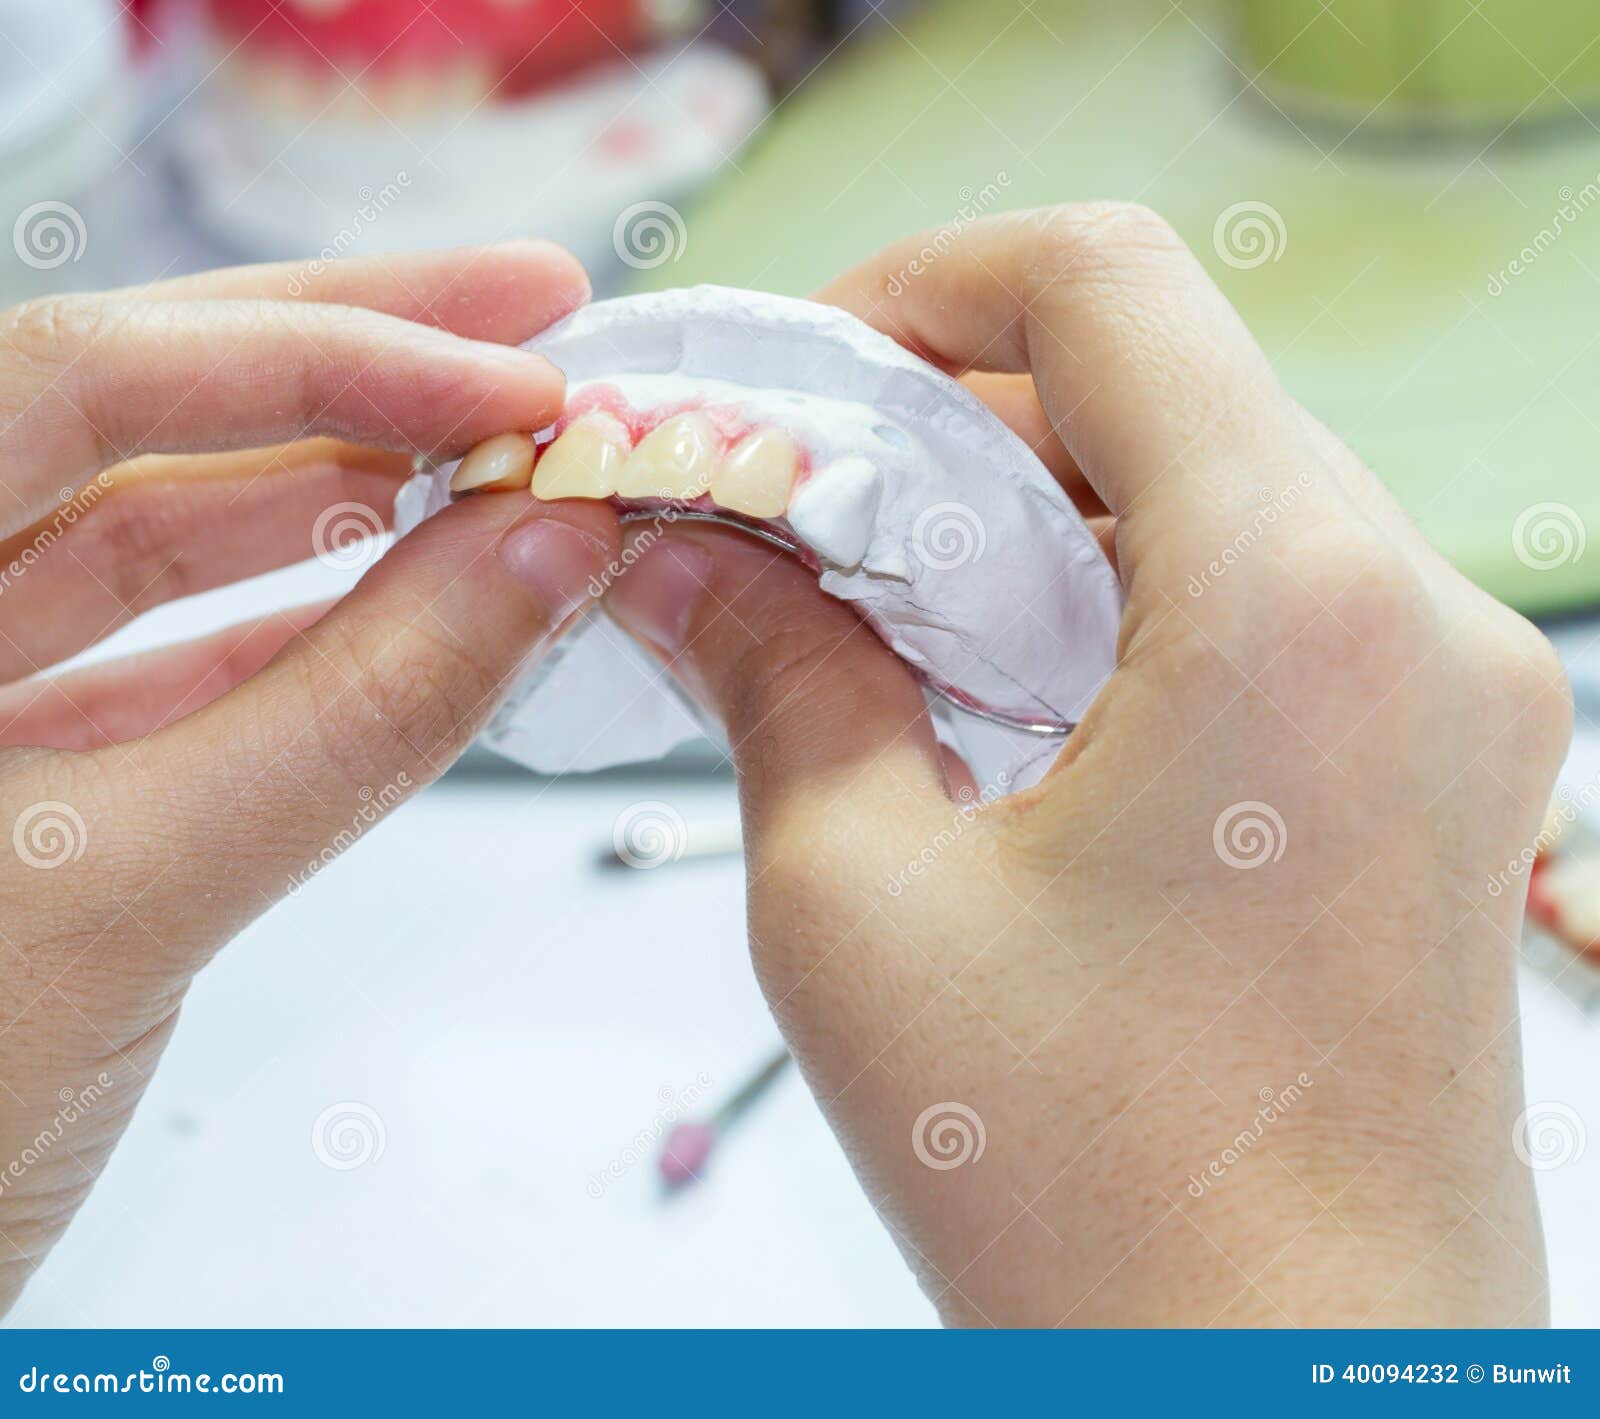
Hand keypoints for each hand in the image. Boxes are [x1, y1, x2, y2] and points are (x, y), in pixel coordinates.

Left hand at [0, 246, 620, 1310]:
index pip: (86, 380)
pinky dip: (320, 637)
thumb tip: (542, 551)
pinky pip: (189, 676)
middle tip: (534, 311)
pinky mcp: (35, 795)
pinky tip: (430, 604)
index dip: (319, 351)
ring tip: (507, 450)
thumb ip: (351, 714)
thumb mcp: (121, 896)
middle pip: (134, 418)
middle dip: (348, 355)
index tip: (513, 371)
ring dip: (352, 495)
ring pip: (169, 543)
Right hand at [601, 206, 1570, 1326]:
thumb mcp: (860, 907)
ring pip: (1214, 483)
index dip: (922, 283)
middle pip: (1161, 378)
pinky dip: (1118, 594)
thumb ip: (772, 675)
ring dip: (1033, 511)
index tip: (803, 380)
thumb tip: (688, 553)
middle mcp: (1411, 617)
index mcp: (1288, 602)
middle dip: (956, 414)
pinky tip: (1004, 696)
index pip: (1106, 279)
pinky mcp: (1437, 770)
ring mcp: (1450, 694)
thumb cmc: (1100, 1202)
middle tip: (804, 510)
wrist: (1293, 1401)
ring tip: (887, 615)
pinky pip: (1267, 595)